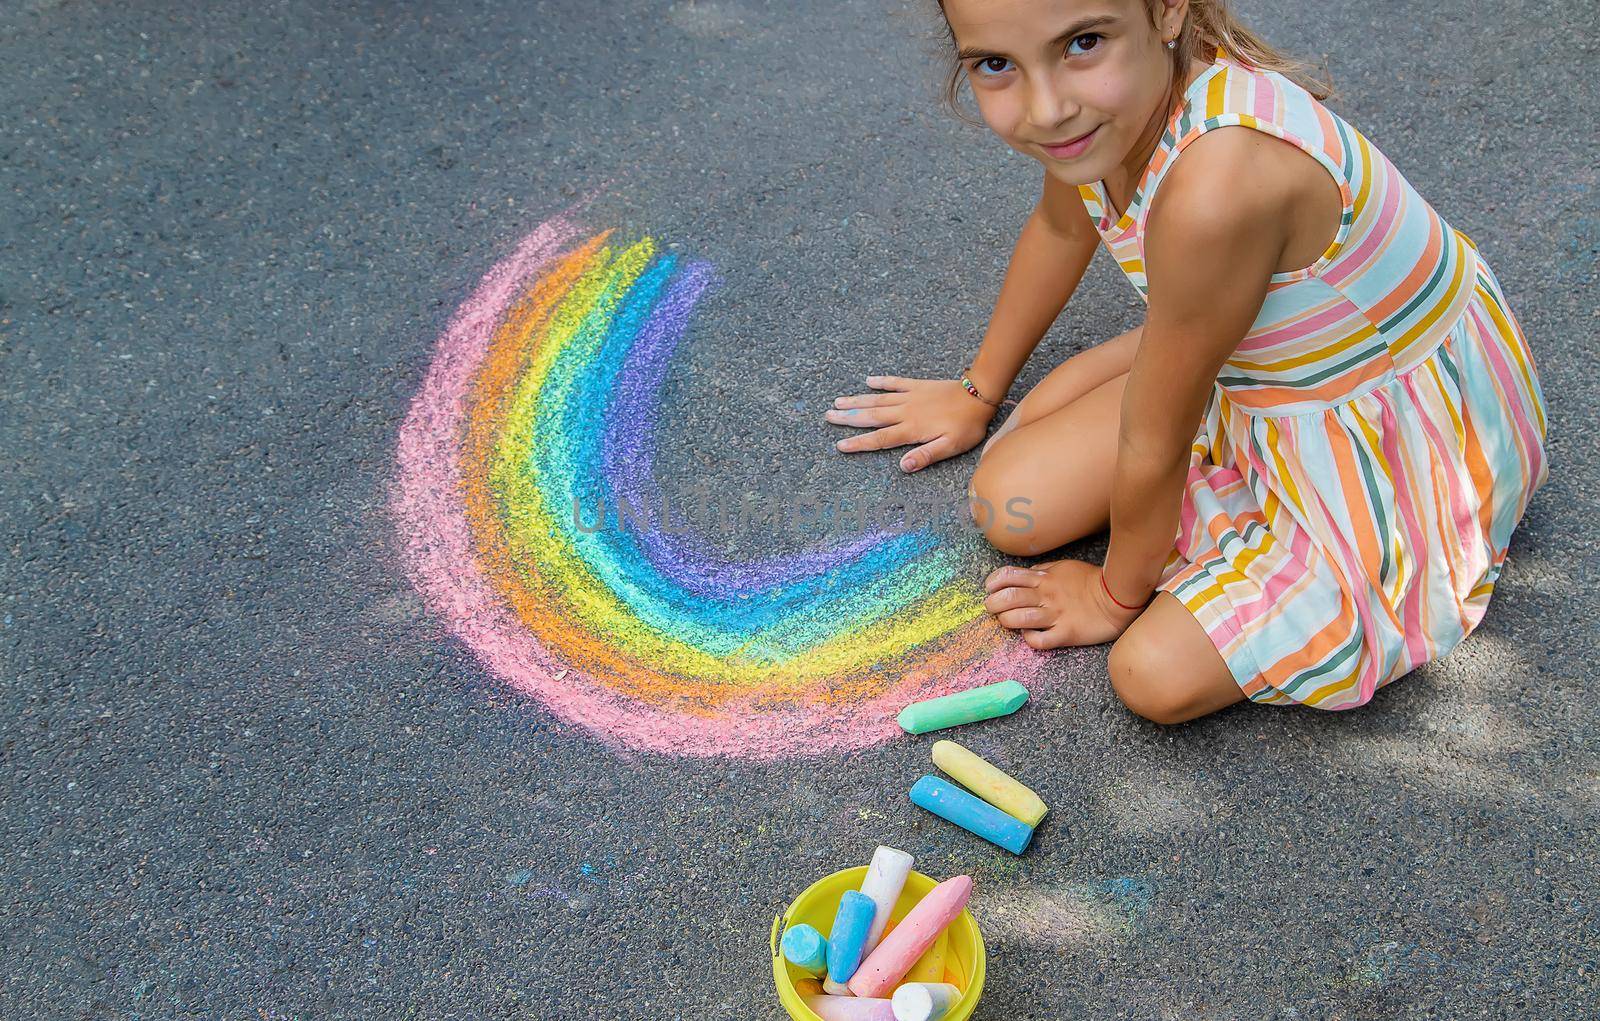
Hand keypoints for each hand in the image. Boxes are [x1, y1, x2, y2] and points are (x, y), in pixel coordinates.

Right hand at [827, 375, 997, 472]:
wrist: (979, 395)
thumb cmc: (966, 426)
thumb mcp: (950, 447)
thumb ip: (925, 456)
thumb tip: (902, 466)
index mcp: (911, 429)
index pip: (880, 439)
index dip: (859, 443)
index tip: (840, 445)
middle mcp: (905, 412)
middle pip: (871, 416)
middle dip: (848, 418)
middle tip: (828, 416)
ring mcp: (910, 397)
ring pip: (877, 400)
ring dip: (857, 401)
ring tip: (837, 402)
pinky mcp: (917, 386)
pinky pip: (895, 382)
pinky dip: (881, 382)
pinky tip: (867, 381)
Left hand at [982, 559, 1144, 648]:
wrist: (1118, 597)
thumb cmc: (1090, 581)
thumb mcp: (1064, 567)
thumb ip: (1042, 571)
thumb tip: (1025, 575)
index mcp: (1044, 579)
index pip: (1009, 576)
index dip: (993, 582)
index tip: (989, 589)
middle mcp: (1046, 596)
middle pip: (1009, 598)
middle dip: (993, 603)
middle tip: (992, 608)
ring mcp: (1055, 615)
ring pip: (1019, 618)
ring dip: (1006, 620)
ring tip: (1006, 621)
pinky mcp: (1066, 633)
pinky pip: (1040, 640)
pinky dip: (1029, 639)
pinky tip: (1029, 635)